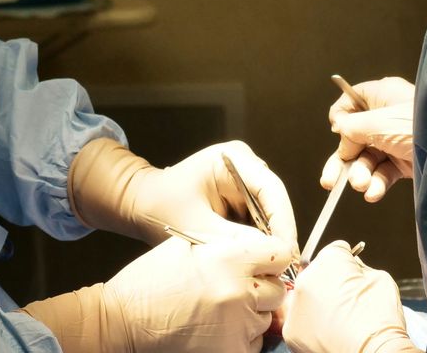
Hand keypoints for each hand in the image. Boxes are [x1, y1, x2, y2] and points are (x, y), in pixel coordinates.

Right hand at [22, 232, 294, 352]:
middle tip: (238, 290)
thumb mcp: (188, 246)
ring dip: (251, 315)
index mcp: (228, 259)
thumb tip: (258, 254)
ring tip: (219, 311)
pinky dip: (242, 338)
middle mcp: (239, 292)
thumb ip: (227, 247)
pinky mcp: (232, 351)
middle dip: (263, 288)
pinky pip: (254, 344)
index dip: (275, 257)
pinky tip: (216, 330)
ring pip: (265, 319)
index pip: (280, 254)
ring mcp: (237, 326)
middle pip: (277, 290)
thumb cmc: (150, 281)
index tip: (270, 262)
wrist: (124, 321)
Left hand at [68, 138, 296, 246]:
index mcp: (232, 158)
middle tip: (284, 268)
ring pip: (269, 216)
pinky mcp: (240, 199)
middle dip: (278, 235)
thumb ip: (232, 238)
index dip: (283, 222)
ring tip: (272, 269)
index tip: (287, 252)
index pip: (271, 189)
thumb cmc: (159, 206)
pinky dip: (257, 242)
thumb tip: (267, 254)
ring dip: (269, 241)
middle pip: (274, 203)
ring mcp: (244, 182)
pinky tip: (258, 262)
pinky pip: (257, 223)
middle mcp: (244, 166)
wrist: (139, 204)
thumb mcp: (194, 225)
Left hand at [282, 242, 420, 352]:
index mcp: (329, 261)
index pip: (335, 249)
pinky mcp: (290, 330)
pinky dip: (311, 325)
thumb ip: (361, 267)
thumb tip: (352, 268)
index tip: (353, 274)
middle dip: (330, 281)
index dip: (348, 262)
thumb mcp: (381, 279)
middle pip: (317, 272)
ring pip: (305, 296)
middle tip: (347, 300)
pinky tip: (329, 332)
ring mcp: (295, 305)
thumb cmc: (380, 320)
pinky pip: (299, 319)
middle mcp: (306, 279)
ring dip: (317, 303)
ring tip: (338, 319)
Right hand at [322, 77, 414, 202]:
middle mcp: (388, 116)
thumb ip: (352, 128)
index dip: (340, 118)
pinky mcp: (406, 161)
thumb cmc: (422, 126)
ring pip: (369, 158)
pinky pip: (384, 173)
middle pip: (356, 136)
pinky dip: (376, 184)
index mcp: (383, 95)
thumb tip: (339, 131)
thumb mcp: (378, 124)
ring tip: (361, 184)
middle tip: (330, 180)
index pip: (352, 102)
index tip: (335, 132)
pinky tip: (373, 192)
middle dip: (344, 159)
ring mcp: (397, 140)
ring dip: (361, 174)